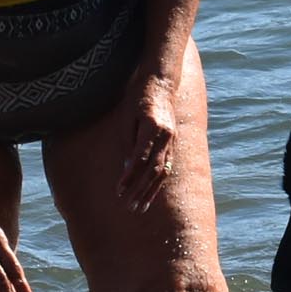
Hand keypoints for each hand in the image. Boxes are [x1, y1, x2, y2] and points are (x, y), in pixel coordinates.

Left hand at [119, 76, 183, 211]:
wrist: (161, 84)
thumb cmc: (138, 98)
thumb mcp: (127, 116)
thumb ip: (128, 142)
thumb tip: (127, 167)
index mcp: (153, 128)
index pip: (140, 159)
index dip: (129, 178)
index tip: (118, 192)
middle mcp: (166, 137)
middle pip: (154, 170)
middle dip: (141, 191)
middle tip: (129, 207)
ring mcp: (171, 141)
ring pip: (163, 172)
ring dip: (151, 192)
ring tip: (140, 208)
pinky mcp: (172, 144)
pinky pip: (166, 167)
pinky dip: (158, 183)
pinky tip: (150, 194)